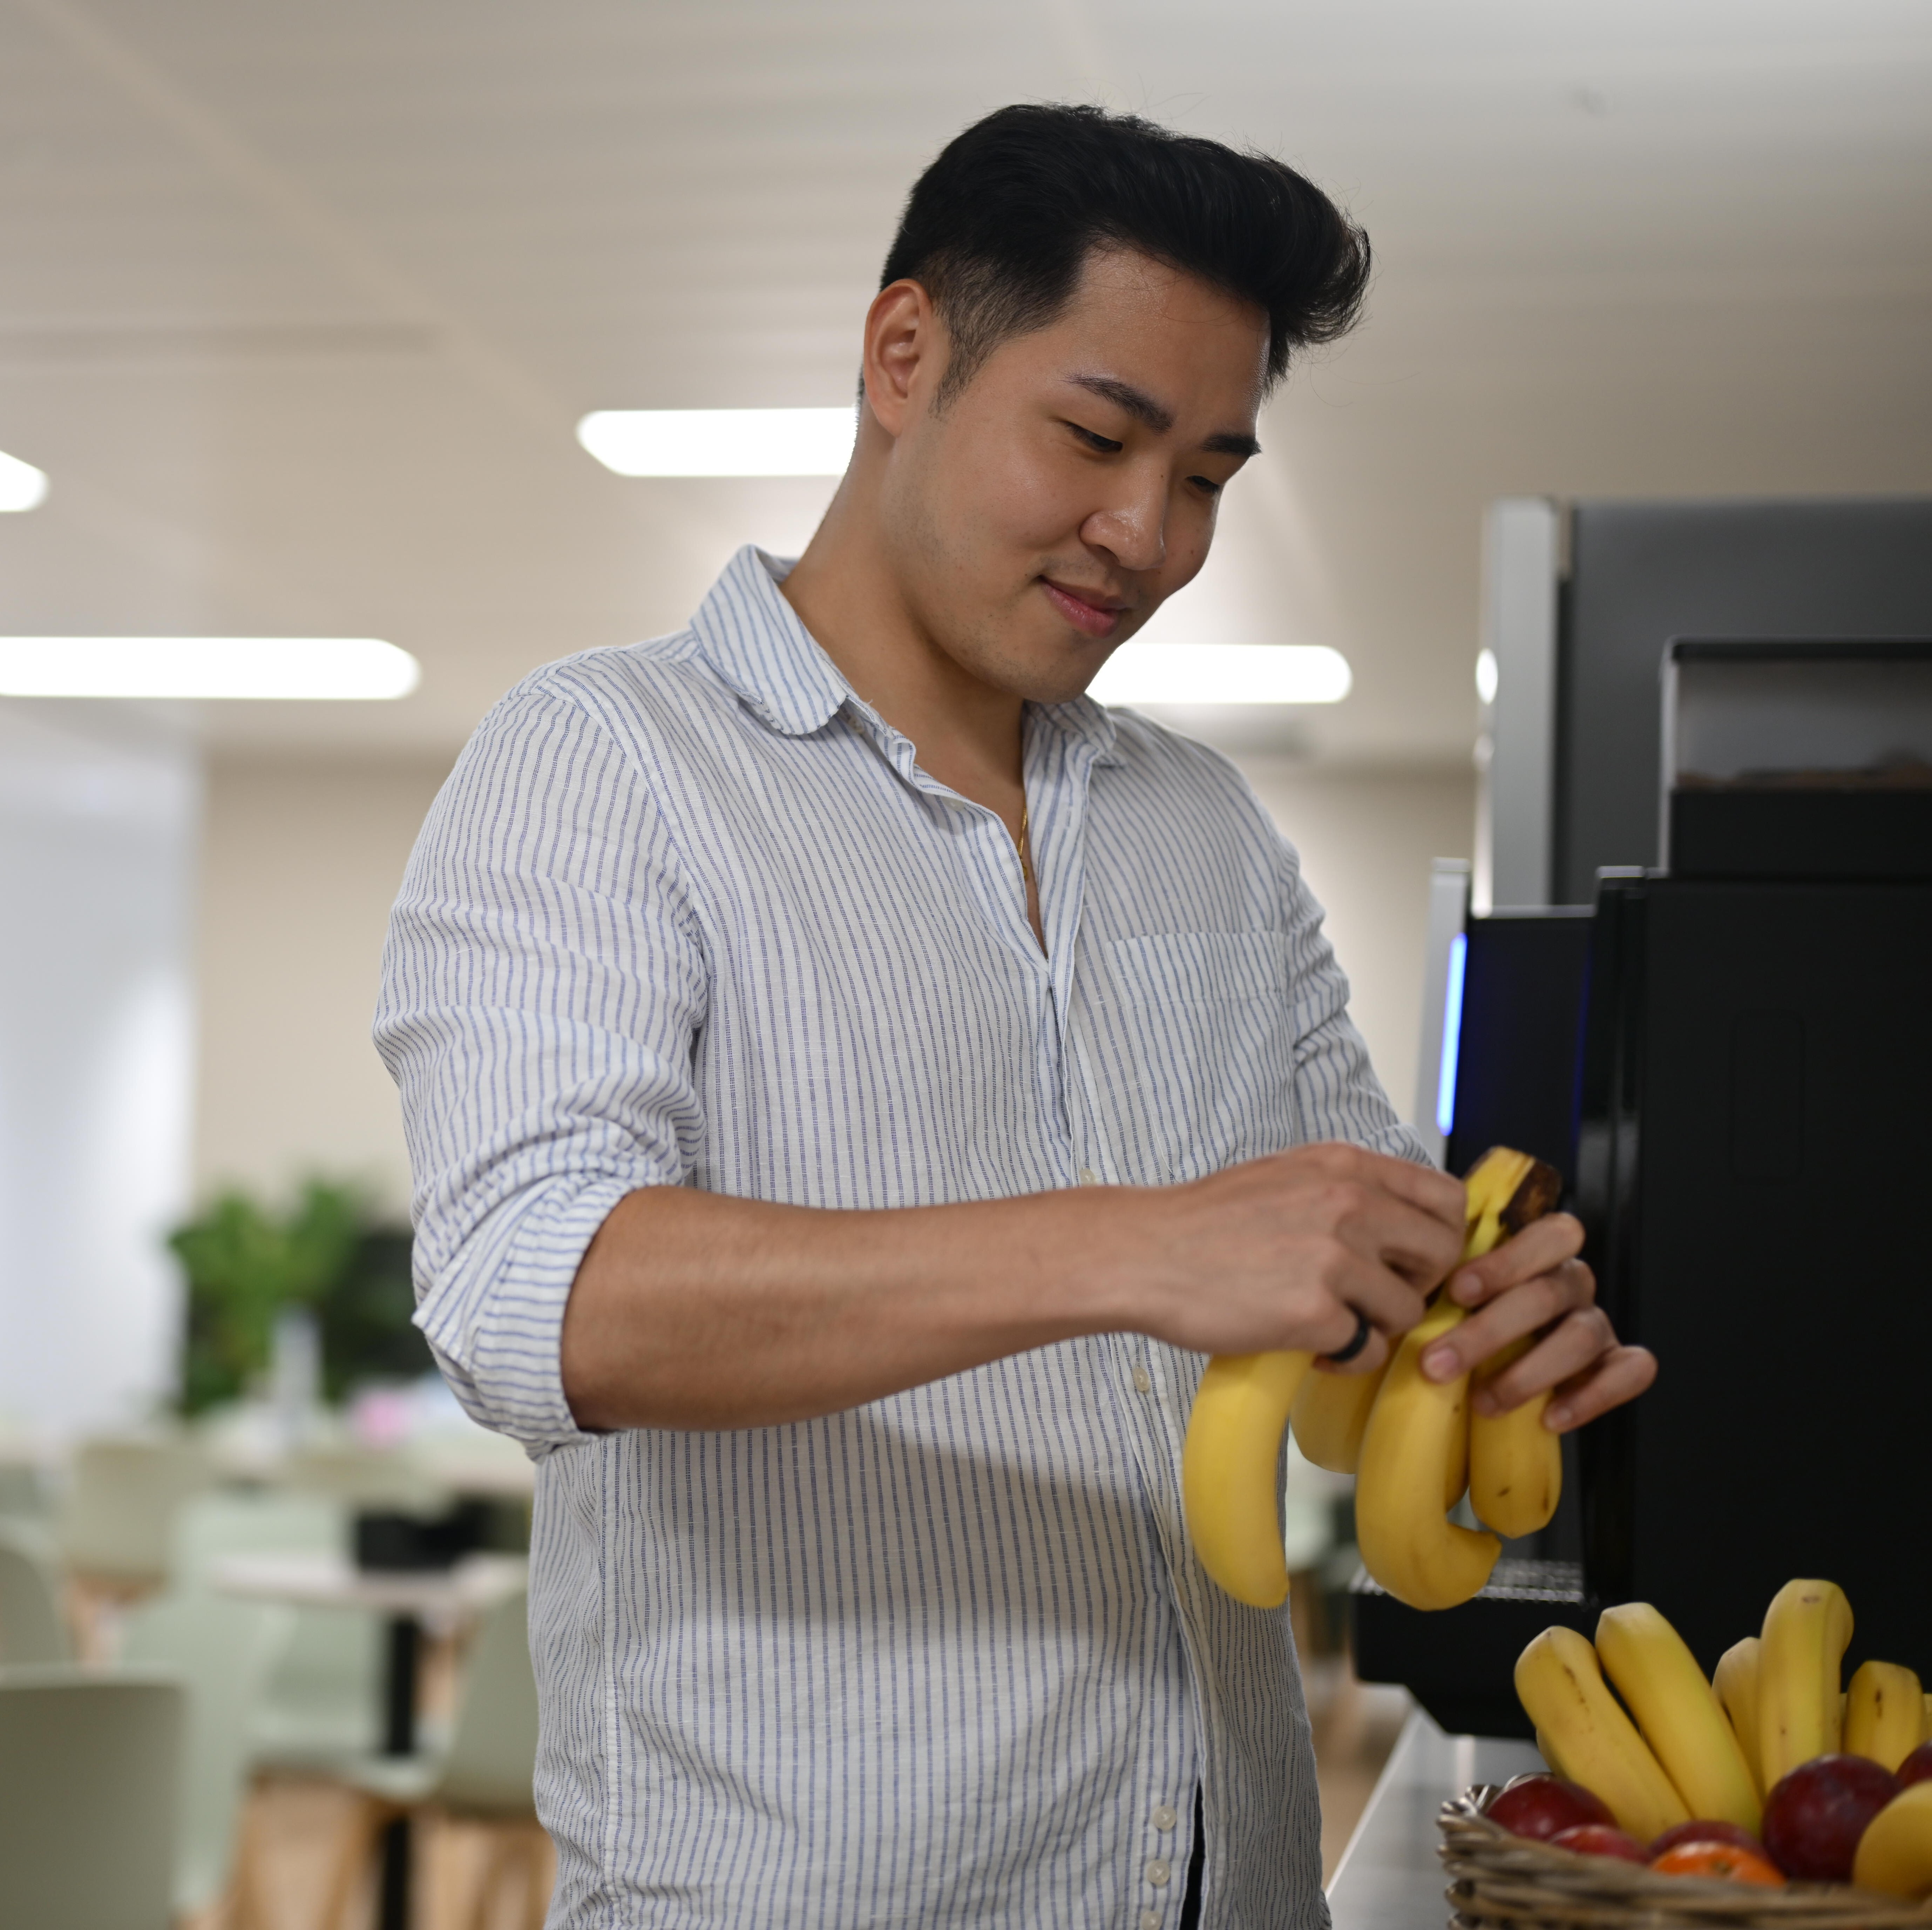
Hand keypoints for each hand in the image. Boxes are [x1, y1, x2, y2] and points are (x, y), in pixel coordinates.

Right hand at [1127, 1142, 1466, 1372]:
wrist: (1146, 1253)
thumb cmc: (1207, 1220)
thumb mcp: (1286, 1174)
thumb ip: (1346, 1188)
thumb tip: (1399, 1218)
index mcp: (1345, 1167)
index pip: (1445, 1198)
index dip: (1441, 1236)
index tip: (1414, 1260)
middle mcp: (1350, 1204)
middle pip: (1441, 1256)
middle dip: (1418, 1285)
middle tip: (1377, 1299)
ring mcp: (1335, 1258)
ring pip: (1407, 1310)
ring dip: (1376, 1326)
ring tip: (1332, 1324)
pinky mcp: (1316, 1313)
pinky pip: (1368, 1350)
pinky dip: (1346, 1359)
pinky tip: (1310, 1348)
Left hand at [1416, 1211, 1656, 1431]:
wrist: (1491, 1365)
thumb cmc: (1466, 1318)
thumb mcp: (1447, 1296)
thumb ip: (1434, 1286)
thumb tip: (1391, 1299)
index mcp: (1538, 1253)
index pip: (1547, 1234)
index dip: (1504, 1262)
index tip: (1456, 1292)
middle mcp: (1572, 1282)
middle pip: (1548, 1292)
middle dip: (1489, 1330)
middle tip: (1438, 1363)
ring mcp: (1596, 1321)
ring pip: (1581, 1335)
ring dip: (1528, 1372)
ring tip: (1482, 1402)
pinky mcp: (1618, 1363)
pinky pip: (1630, 1372)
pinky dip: (1592, 1397)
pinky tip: (1550, 1418)